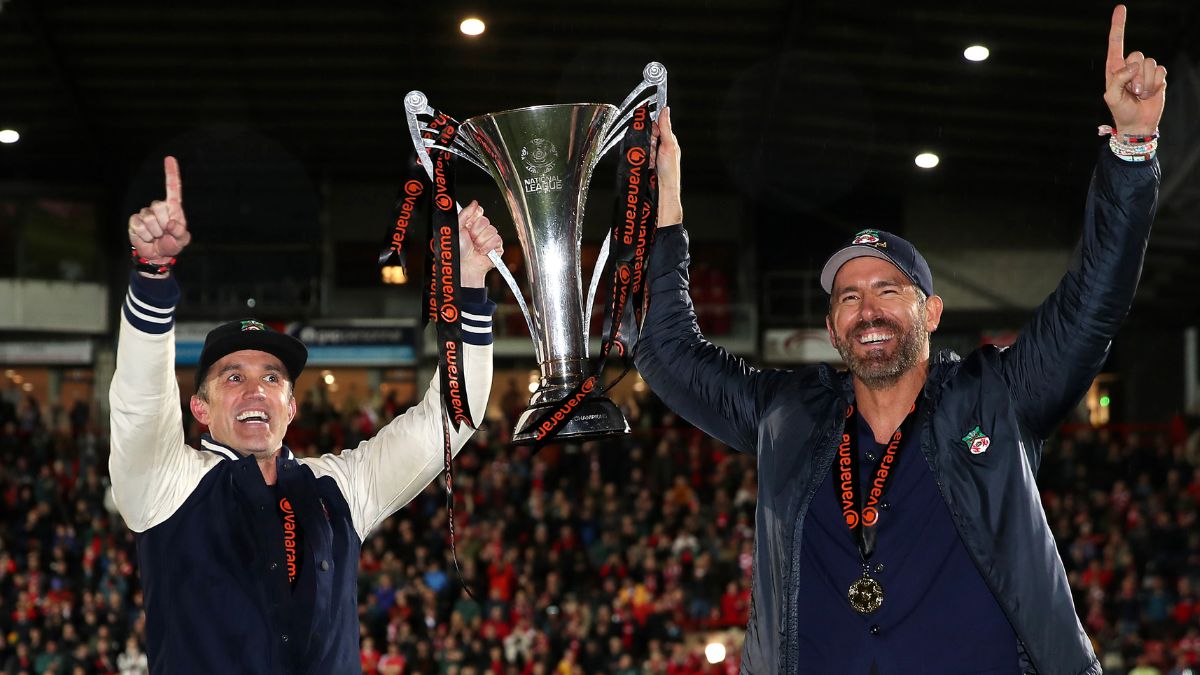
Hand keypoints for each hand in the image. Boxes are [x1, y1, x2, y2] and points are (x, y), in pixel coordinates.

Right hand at [128, 157, 190, 261]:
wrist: (157, 256)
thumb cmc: (172, 244)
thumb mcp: (182, 240)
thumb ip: (181, 232)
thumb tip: (171, 224)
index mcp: (173, 208)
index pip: (173, 188)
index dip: (171, 173)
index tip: (170, 158)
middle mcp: (158, 207)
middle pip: (159, 206)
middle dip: (164, 224)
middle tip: (165, 233)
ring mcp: (145, 213)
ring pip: (149, 218)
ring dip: (155, 232)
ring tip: (157, 237)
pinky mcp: (135, 221)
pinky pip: (139, 226)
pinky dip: (145, 236)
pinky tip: (147, 238)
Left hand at [458, 200, 502, 287]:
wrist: (464, 266)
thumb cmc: (458, 250)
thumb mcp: (458, 228)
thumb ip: (465, 213)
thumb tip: (475, 203)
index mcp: (471, 224)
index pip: (479, 211)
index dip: (475, 217)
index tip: (468, 225)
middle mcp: (481, 230)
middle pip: (485, 220)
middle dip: (476, 231)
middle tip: (470, 239)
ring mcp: (489, 238)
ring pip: (492, 230)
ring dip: (481, 240)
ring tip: (476, 247)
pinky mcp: (497, 247)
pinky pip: (497, 239)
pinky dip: (488, 247)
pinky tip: (482, 252)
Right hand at [650, 107, 682, 226]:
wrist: (664, 189)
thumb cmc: (670, 171)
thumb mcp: (669, 145)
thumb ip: (665, 127)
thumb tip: (665, 109)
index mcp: (667, 139)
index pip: (655, 125)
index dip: (653, 130)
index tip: (655, 138)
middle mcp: (659, 145)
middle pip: (647, 134)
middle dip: (650, 144)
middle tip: (655, 154)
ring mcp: (651, 153)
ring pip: (642, 144)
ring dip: (646, 153)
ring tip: (652, 162)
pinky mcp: (644, 161)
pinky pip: (638, 154)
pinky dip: (643, 159)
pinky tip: (649, 166)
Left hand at [1104, 5, 1166, 136]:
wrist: (1138, 123)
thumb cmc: (1121, 111)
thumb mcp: (1112, 97)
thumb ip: (1118, 79)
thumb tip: (1133, 65)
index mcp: (1114, 68)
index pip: (1115, 43)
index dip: (1118, 26)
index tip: (1121, 8)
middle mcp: (1130, 66)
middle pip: (1137, 54)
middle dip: (1135, 76)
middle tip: (1132, 91)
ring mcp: (1145, 71)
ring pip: (1151, 63)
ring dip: (1146, 82)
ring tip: (1140, 94)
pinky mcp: (1158, 76)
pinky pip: (1161, 71)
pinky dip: (1156, 84)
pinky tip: (1150, 93)